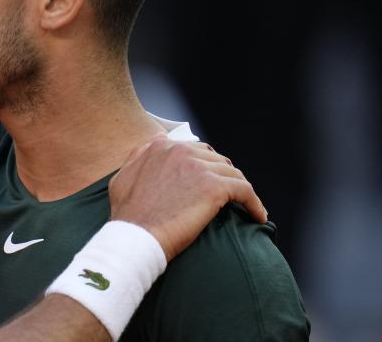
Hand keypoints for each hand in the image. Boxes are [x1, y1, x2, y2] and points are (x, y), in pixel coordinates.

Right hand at [109, 135, 265, 260]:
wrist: (135, 238)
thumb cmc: (127, 217)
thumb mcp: (122, 178)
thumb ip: (139, 157)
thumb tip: (156, 143)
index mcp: (159, 146)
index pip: (193, 150)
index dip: (202, 167)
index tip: (207, 183)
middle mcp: (180, 150)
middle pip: (215, 159)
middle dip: (221, 176)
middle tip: (225, 197)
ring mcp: (198, 167)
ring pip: (232, 174)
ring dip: (238, 190)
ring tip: (243, 207)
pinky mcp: (215, 186)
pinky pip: (245, 190)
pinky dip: (254, 203)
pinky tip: (258, 216)